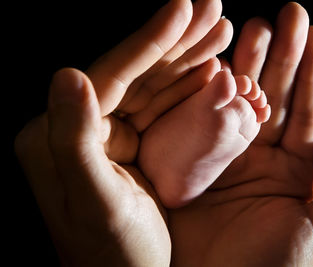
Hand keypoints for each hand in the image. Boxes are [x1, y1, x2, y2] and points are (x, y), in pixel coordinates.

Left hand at [14, 0, 230, 265]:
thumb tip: (66, 74)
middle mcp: (81, 129)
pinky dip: (190, 89)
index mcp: (60, 137)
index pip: (112, 75)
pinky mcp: (132, 148)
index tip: (185, 8)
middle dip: (178, 41)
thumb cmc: (113, 256)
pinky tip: (212, 72)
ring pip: (154, 87)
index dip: (150, 40)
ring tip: (221, 33)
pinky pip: (164, 110)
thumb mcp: (94, 203)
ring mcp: (109, 137)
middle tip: (213, 9)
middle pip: (137, 74)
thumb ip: (72, 140)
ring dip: (189, 59)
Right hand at [169, 3, 312, 265]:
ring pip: (241, 100)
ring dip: (247, 63)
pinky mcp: (195, 160)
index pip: (307, 111)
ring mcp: (227, 153)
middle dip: (282, 56)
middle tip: (286, 16)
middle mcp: (261, 154)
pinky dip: (209, 91)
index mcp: (293, 168)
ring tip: (252, 26)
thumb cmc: (269, 266)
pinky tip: (215, 62)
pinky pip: (204, 120)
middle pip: (274, 96)